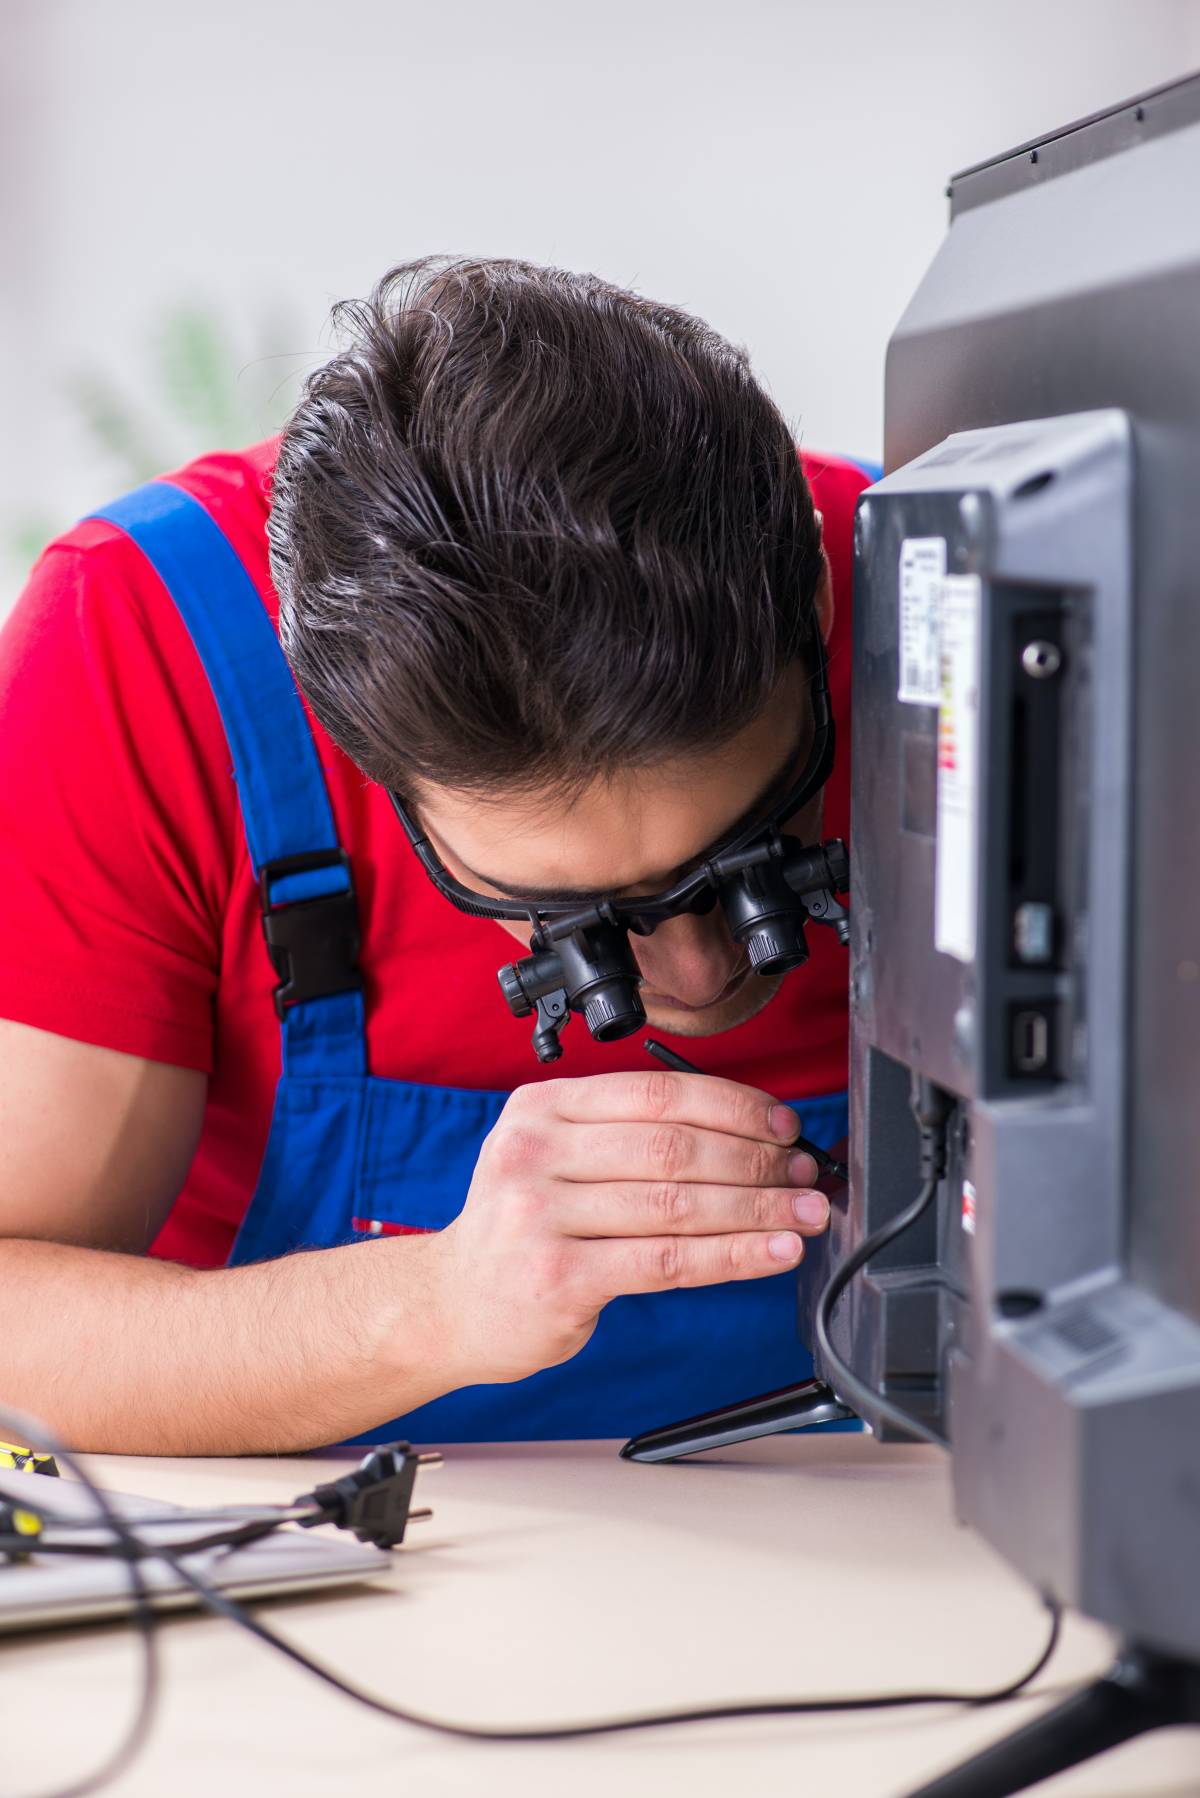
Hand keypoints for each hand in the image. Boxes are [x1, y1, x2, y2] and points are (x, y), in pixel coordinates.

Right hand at [428, 1069, 830, 1385]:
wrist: (449, 1303)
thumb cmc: (519, 1229)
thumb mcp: (550, 1156)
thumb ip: (625, 1136)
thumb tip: (747, 1133)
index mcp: (542, 1107)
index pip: (657, 1093)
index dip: (733, 1106)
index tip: (782, 1124)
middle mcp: (535, 1152)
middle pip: (674, 1146)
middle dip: (756, 1159)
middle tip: (805, 1172)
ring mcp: (541, 1216)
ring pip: (678, 1204)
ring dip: (758, 1208)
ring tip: (806, 1212)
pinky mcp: (558, 1278)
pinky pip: (668, 1261)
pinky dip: (734, 1255)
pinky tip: (773, 1251)